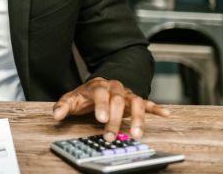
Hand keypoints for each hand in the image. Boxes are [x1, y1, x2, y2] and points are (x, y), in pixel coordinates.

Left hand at [52, 77, 169, 141]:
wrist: (98, 86)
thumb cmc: (85, 96)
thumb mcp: (71, 99)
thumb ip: (63, 106)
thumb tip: (56, 115)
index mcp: (98, 85)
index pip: (101, 93)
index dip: (101, 105)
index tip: (101, 118)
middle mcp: (114, 87)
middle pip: (117, 101)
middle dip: (114, 120)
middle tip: (110, 136)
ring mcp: (126, 94)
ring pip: (135, 102)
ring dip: (137, 118)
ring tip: (136, 133)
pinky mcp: (135, 100)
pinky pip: (147, 103)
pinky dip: (156, 108)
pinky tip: (166, 114)